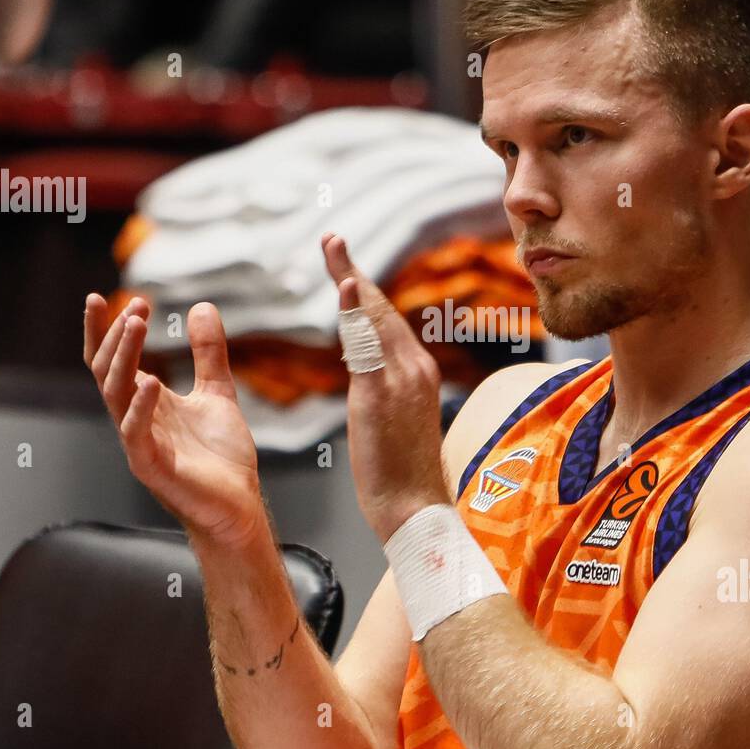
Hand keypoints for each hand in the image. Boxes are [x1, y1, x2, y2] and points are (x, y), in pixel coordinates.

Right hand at [83, 294, 263, 550]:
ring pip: (115, 395)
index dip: (104, 331)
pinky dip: (140, 406)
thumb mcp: (217, 392)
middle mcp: (135, 420)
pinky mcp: (152, 466)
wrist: (239, 505)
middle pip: (106, 372)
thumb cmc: (222, 457)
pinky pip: (136, 433)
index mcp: (146, 403)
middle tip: (134, 305)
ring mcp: (140, 443)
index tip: (105, 297)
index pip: (112, 362)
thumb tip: (202, 307)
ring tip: (134, 325)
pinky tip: (151, 380)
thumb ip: (207, 353)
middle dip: (114, 336)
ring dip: (122, 358)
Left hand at [320, 233, 450, 541]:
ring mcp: (401, 378)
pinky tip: (345, 286)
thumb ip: (385, 387)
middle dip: (352, 271)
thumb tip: (367, 371)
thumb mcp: (397, 419)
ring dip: (350, 278)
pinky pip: (366, 344)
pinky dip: (355, 311)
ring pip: (373, 318)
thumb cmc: (402, 473)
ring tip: (331, 248)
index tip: (344, 265)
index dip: (363, 290)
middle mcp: (415, 367)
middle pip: (380, 308)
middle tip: (331, 239)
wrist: (414, 509)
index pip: (387, 320)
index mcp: (418, 371)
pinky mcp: (382, 393)